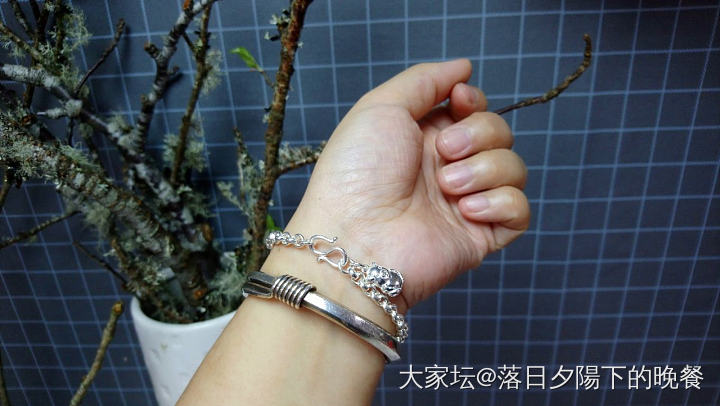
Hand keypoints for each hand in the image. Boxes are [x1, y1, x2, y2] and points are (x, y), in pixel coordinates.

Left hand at [287, 59, 528, 311]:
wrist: (355, 239)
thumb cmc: (357, 174)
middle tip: (445, 152)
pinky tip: (466, 210)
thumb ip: (425, 80)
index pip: (473, 110)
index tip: (461, 101)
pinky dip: (500, 202)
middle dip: (479, 134)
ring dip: (485, 170)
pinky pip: (519, 209)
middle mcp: (447, 168)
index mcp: (424, 138)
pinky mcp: (481, 234)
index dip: (475, 102)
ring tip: (447, 187)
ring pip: (513, 167)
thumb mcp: (381, 107)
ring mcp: (465, 202)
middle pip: (499, 132)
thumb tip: (463, 67)